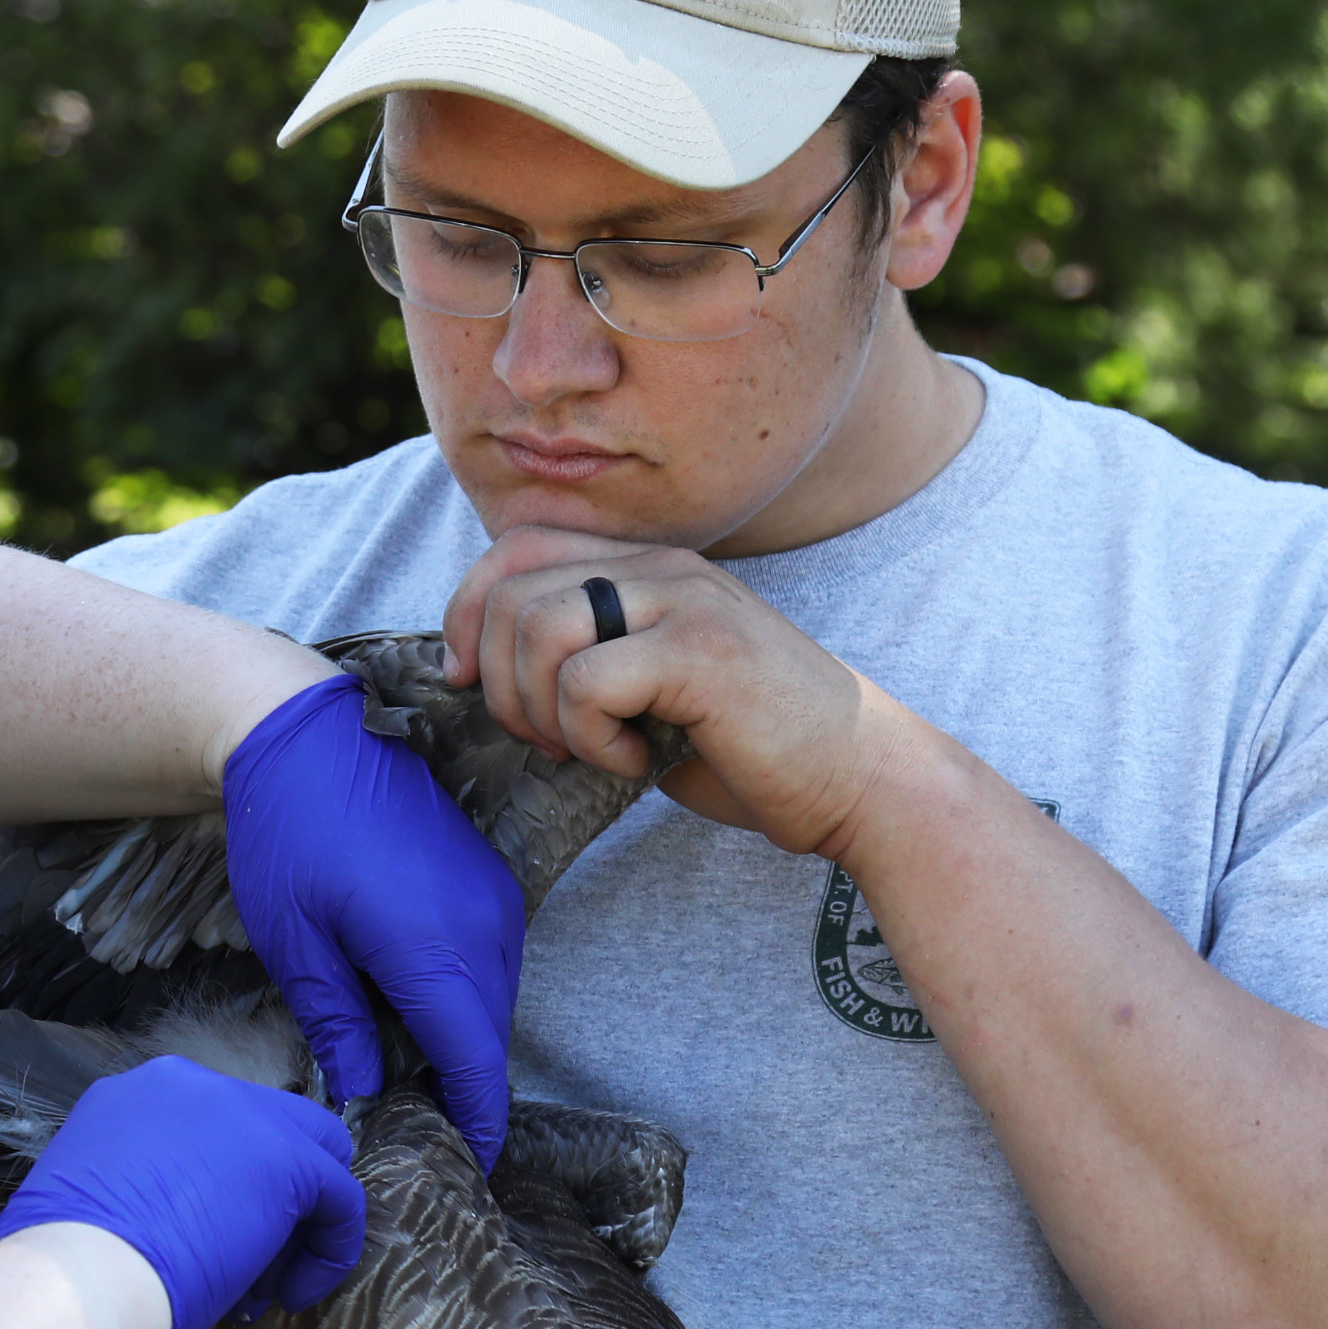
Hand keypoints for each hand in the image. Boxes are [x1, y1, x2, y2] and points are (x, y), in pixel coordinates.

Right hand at [0, 1056, 366, 1328]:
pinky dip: (328, 1251)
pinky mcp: (288, 1159)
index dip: (218, 1192)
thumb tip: (164, 1226)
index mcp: (132, 1096)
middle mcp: (188, 1086)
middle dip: (265, 1201)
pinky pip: (340, 1198)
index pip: (209, 1131)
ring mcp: (242, 1113)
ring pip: (312, 1153)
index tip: (202, 1247)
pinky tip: (291, 1296)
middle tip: (244, 1269)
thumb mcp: (93, 1203)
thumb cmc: (66, 1269)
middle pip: (265, 1129)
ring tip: (261, 1292)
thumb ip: (136, 1192)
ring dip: (295, 1226)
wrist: (78, 1283)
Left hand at [222, 674, 525, 1165]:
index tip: (465, 1167)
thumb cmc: (287, 833)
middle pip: (490, 1037)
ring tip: (410, 1076)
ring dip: (464, 1042)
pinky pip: (493, 962)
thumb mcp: (296, 943)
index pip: (475, 1063)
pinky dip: (465, 998)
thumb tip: (363, 1093)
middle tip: (417, 1130)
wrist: (304, 734)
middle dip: (465, 1089)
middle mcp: (483, 925)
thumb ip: (338, 1025)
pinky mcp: (489, 881)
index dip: (476, 1123)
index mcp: (433, 948)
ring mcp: (494, 898)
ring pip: (495, 1000)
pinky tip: (414, 1009)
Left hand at [442, 529, 918, 863]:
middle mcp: (664, 568)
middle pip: (510, 587)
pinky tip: (632, 760)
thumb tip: (487, 680)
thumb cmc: (755, 750)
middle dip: (498, 678)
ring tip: (587, 748)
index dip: (467, 612)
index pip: (515, 547)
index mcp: (648, 568)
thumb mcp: (653, 694)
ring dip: (539, 708)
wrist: (860, 780)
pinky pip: (586, 681)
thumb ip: (585, 665)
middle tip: (542, 737)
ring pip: (539, 628)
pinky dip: (590, 736)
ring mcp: (684, 601)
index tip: (470, 680)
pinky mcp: (699, 650)